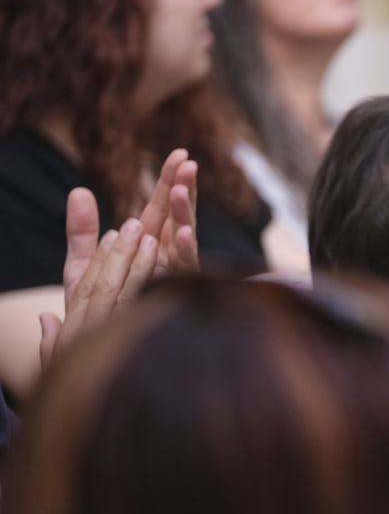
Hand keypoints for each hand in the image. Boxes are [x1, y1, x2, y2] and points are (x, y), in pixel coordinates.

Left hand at [38, 151, 202, 369]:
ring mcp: (171, 277)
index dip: (168, 182)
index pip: (161, 209)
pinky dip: (183, 252)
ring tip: (180, 188)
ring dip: (183, 213)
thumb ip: (81, 231)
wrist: (102, 358)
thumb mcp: (84, 267)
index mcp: (147, 247)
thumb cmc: (97, 313)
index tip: (179, 155)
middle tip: (186, 160)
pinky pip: (180, 273)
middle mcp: (165, 259)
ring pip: (182, 241)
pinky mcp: (173, 296)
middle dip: (182, 188)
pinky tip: (182, 233)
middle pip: (178, 217)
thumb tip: (77, 190)